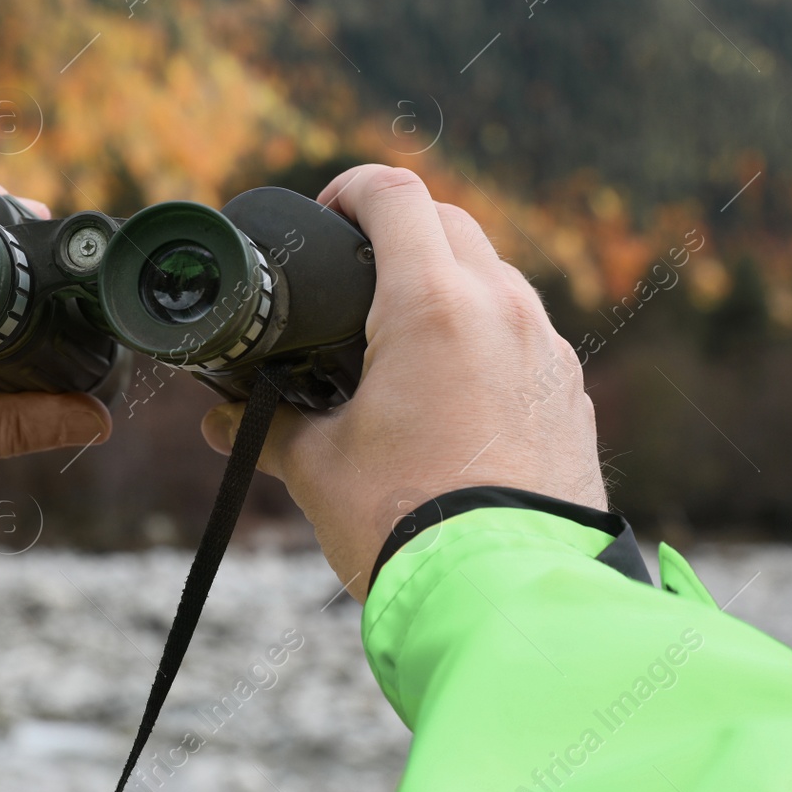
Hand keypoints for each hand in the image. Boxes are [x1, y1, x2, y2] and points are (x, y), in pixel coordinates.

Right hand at [201, 164, 604, 600]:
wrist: (503, 602)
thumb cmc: (405, 527)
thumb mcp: (318, 468)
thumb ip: (268, 426)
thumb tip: (221, 422)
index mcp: (433, 305)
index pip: (395, 194)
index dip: (350, 189)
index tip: (325, 215)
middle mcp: (502, 309)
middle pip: (450, 222)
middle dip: (399, 230)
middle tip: (353, 272)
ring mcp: (547, 349)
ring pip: (495, 275)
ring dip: (447, 282)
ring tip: (398, 340)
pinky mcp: (570, 394)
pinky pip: (525, 333)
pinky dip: (486, 336)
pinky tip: (451, 392)